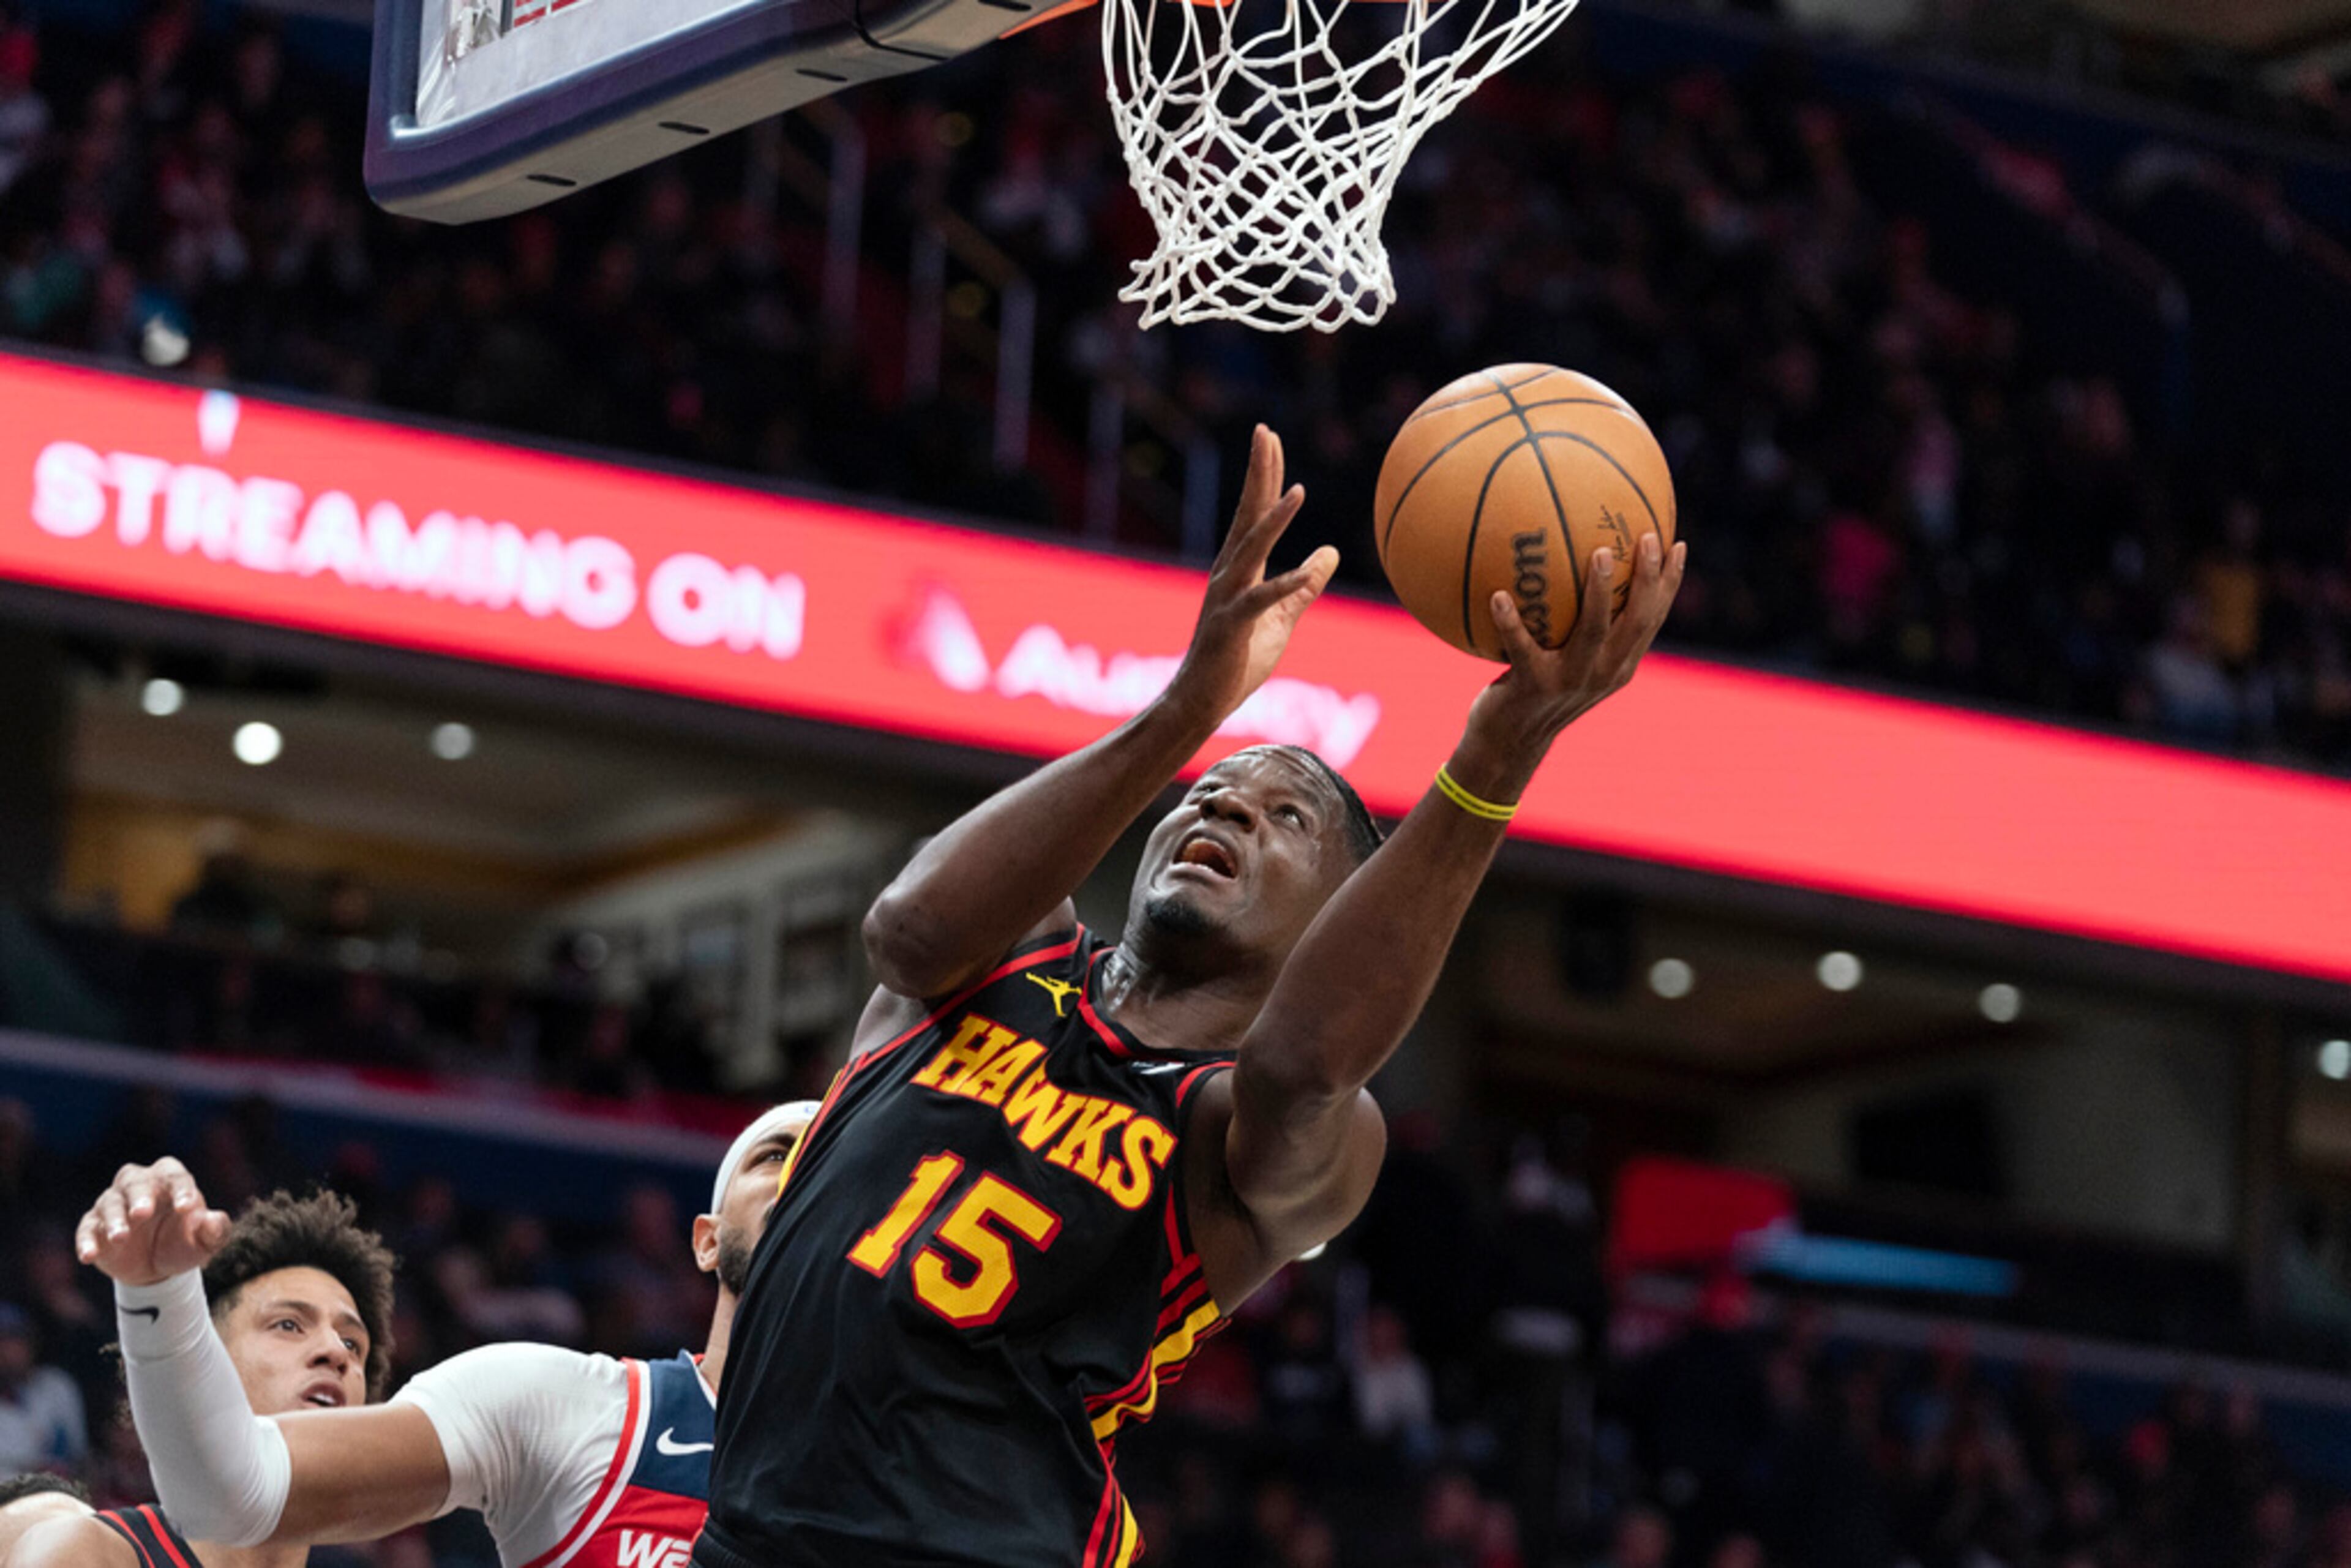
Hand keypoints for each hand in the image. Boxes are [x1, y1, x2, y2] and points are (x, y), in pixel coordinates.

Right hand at [75, 1158, 231, 1287]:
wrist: (157, 1267)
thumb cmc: (184, 1242)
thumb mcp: (204, 1241)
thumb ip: (214, 1230)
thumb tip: (214, 1220)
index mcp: (169, 1181)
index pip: (174, 1176)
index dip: (181, 1189)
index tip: (186, 1208)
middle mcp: (138, 1186)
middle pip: (135, 1182)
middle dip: (138, 1197)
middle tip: (142, 1213)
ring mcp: (113, 1205)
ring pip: (109, 1204)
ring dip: (114, 1220)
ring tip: (120, 1237)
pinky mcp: (93, 1227)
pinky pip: (86, 1229)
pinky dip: (86, 1241)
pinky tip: (89, 1255)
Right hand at [1169, 427, 1338, 723]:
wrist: (1201, 702)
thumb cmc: (1237, 660)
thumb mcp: (1282, 617)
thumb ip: (1305, 585)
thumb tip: (1333, 551)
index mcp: (1242, 568)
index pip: (1255, 512)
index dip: (1266, 475)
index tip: (1271, 437)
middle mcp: (1229, 574)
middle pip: (1247, 515)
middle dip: (1258, 474)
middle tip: (1264, 433)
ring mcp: (1227, 598)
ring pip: (1252, 551)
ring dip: (1274, 521)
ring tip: (1296, 490)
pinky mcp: (1231, 627)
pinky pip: (1260, 602)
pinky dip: (1284, 585)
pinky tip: (1306, 569)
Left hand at [1460, 532, 1685, 787]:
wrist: (1508, 743)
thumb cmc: (1534, 690)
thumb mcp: (1567, 661)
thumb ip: (1580, 626)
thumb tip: (1575, 565)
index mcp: (1618, 666)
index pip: (1652, 620)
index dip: (1668, 584)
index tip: (1677, 544)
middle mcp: (1602, 674)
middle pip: (1636, 622)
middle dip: (1648, 579)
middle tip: (1650, 537)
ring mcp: (1570, 681)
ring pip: (1593, 631)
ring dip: (1599, 591)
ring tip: (1600, 552)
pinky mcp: (1533, 686)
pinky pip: (1521, 647)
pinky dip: (1510, 621)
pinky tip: (1498, 594)